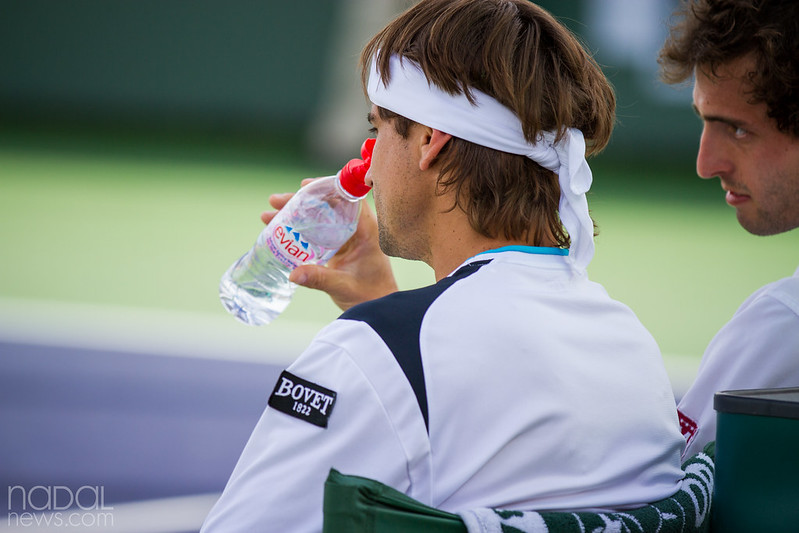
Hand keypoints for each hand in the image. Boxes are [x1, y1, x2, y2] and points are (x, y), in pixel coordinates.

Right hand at [262, 182, 397, 310]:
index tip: (305, 186)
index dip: (327, 188)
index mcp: (366, 230)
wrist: (377, 308)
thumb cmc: (370, 296)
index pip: (349, 199)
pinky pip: (317, 233)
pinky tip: (278, 232)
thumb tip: (293, 274)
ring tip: (267, 216)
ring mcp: (346, 239)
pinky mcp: (338, 249)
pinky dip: (299, 230)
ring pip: (319, 219)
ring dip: (295, 215)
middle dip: (299, 202)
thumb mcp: (343, 286)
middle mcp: (357, 230)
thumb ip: (320, 278)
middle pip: (327, 206)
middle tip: (275, 201)